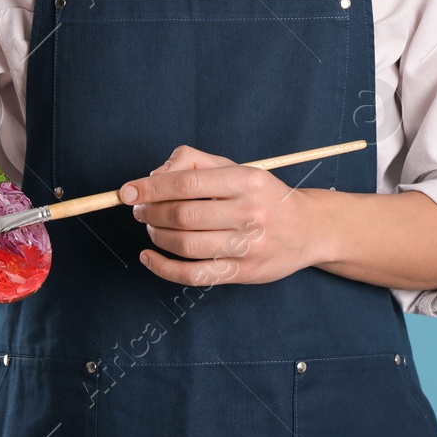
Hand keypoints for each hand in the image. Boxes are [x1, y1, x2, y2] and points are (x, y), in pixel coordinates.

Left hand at [117, 145, 325, 286]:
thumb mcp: (237, 168)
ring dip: (157, 236)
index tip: (127, 191)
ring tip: (152, 228)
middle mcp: (249, 212)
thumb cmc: (264, 195)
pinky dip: (164, 269)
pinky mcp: (243, 273)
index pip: (187, 182)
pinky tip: (149, 258)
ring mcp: (247, 246)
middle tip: (140, 210)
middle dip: (151, 212)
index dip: (151, 187)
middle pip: (183, 214)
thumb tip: (154, 176)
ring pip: (186, 244)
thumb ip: (194, 161)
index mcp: (246, 180)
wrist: (308, 229)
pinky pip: (195, 275)